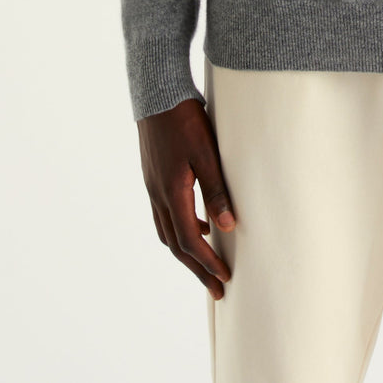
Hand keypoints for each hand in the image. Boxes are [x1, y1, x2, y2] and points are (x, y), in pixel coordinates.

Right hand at [137, 96, 237, 299]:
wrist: (157, 94)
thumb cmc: (185, 120)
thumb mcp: (206, 153)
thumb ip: (216, 189)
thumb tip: (228, 225)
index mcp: (172, 193)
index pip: (190, 241)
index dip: (207, 262)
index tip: (225, 278)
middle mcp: (158, 195)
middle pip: (177, 245)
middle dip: (197, 268)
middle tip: (217, 287)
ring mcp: (153, 187)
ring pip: (168, 232)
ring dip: (187, 252)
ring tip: (206, 263)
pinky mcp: (154, 177)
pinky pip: (165, 216)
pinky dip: (180, 229)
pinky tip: (198, 224)